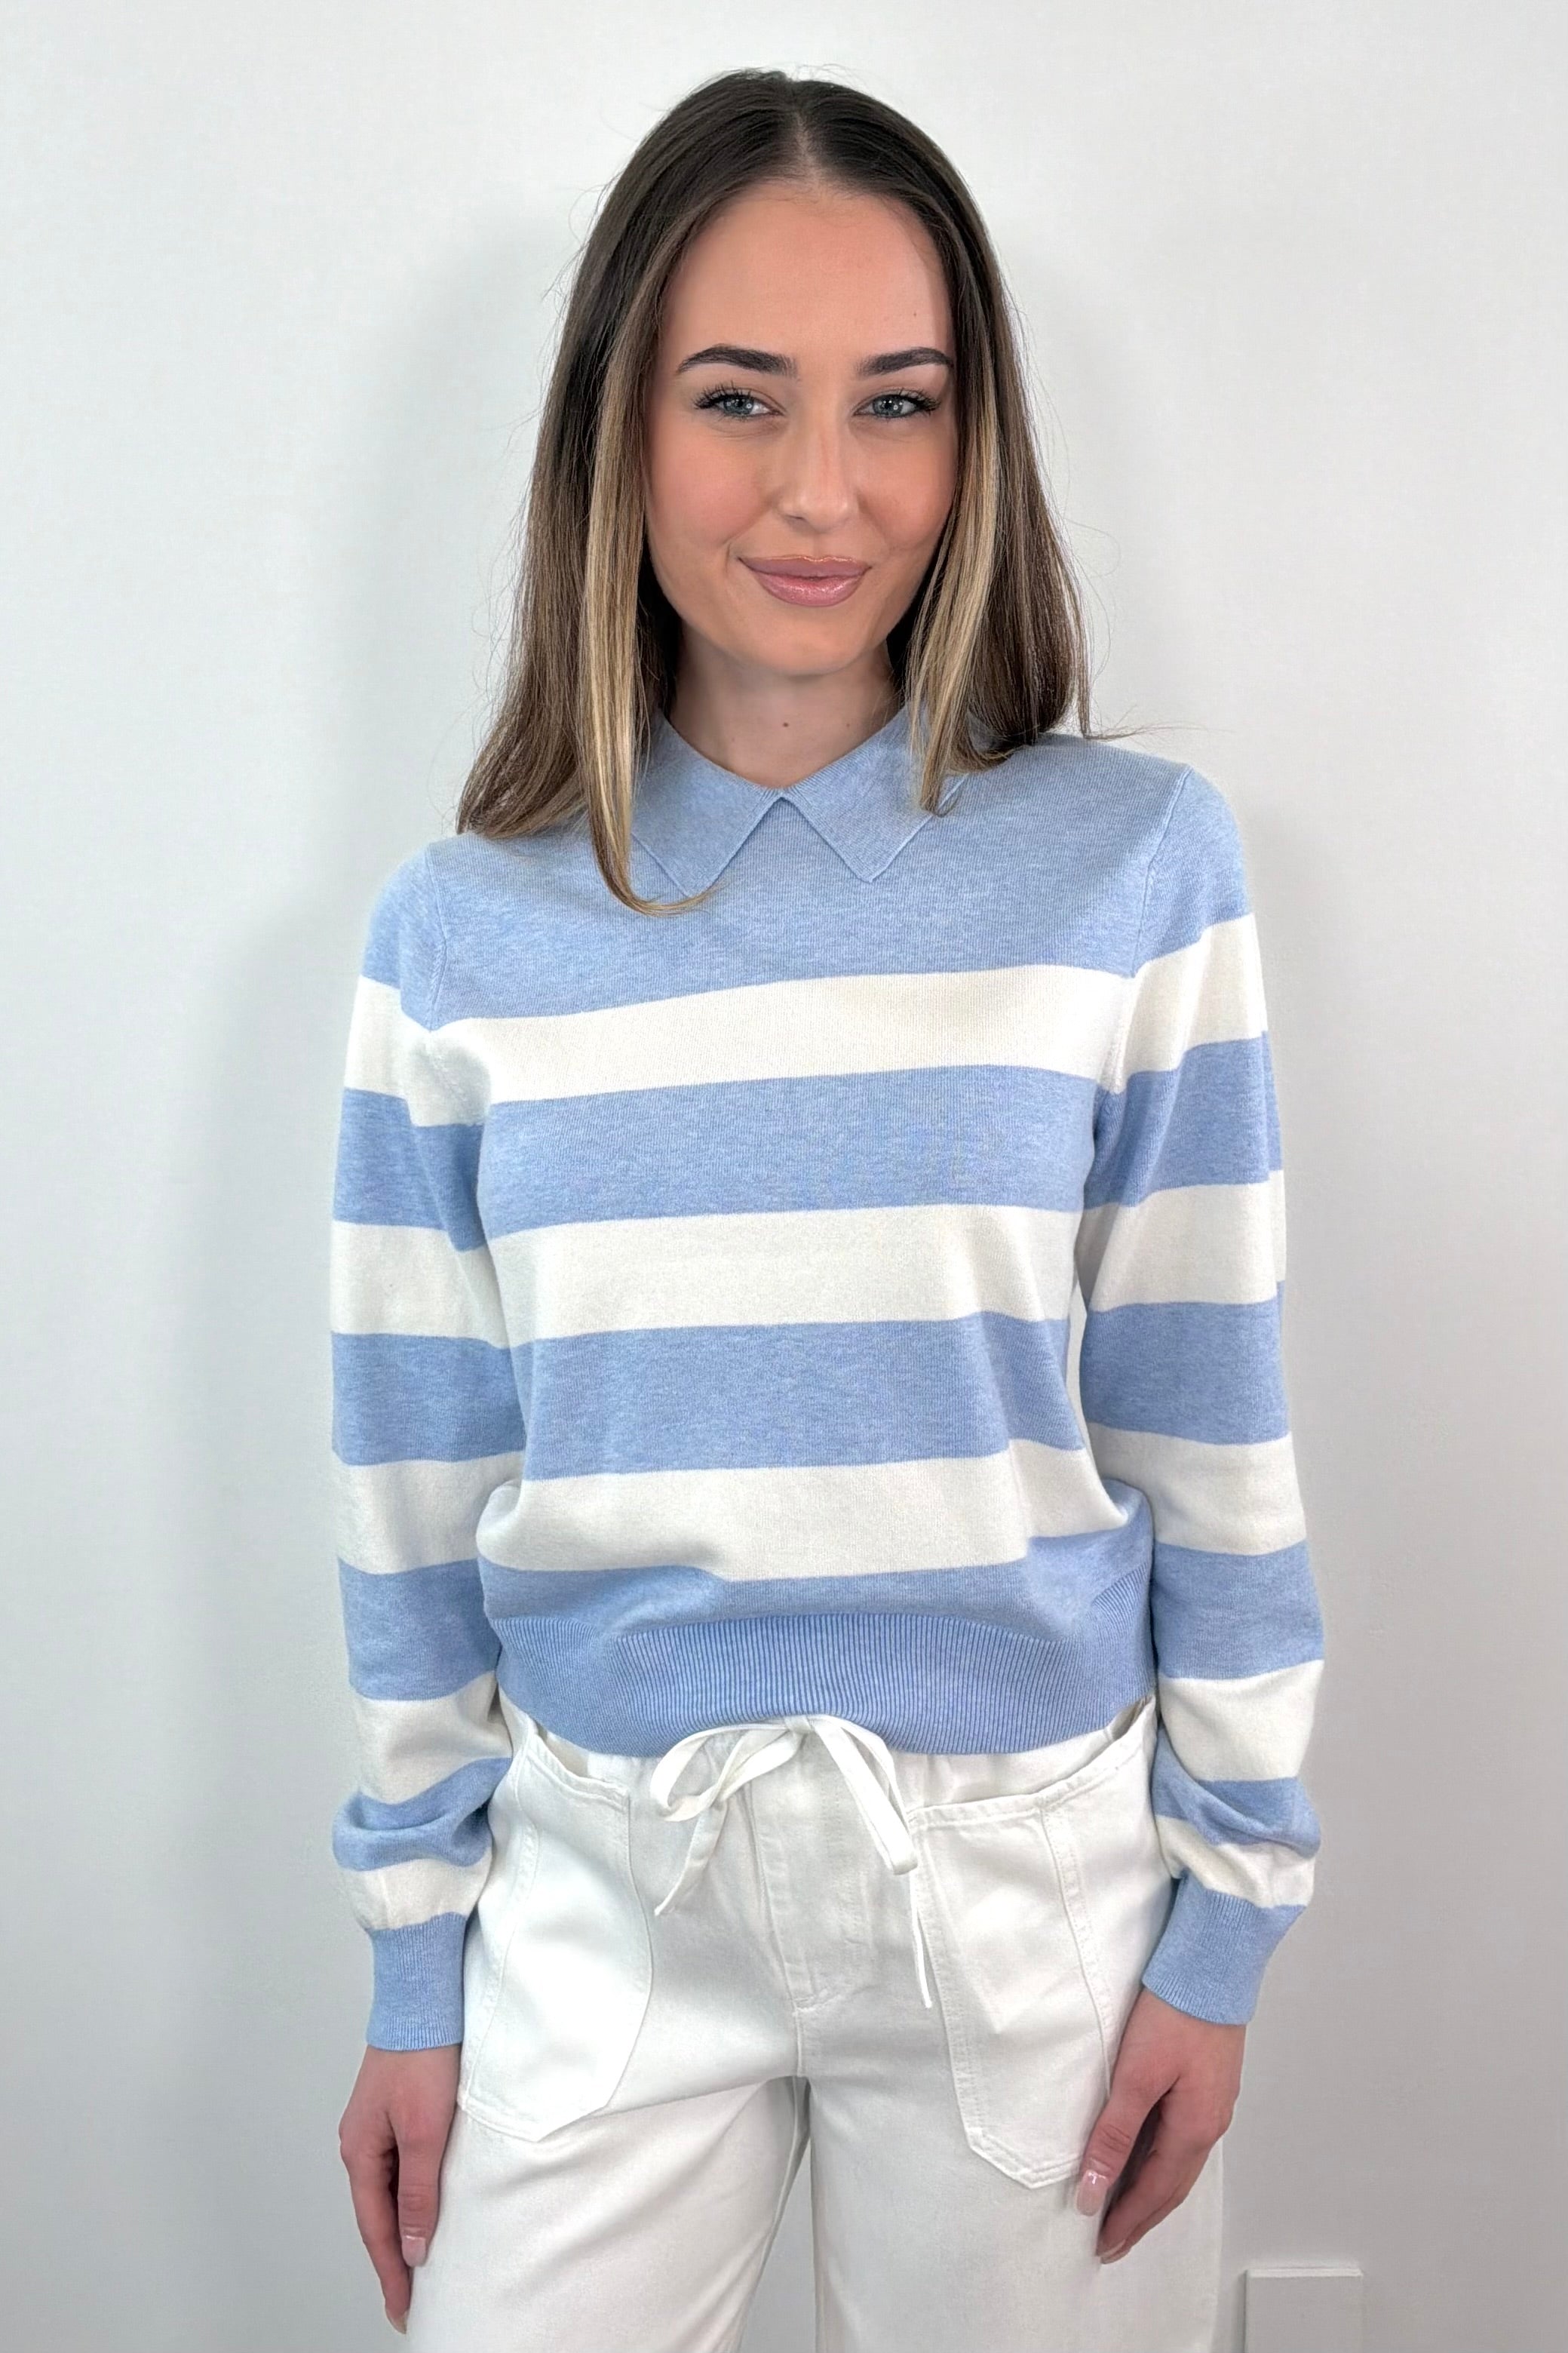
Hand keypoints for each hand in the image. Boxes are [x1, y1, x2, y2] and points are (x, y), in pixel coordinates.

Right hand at [338, 2043, 460, 2332]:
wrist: (422, 1999)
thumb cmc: (423, 2055)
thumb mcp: (426, 2132)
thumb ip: (419, 2192)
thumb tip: (412, 2246)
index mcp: (360, 2152)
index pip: (376, 2228)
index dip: (391, 2271)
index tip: (404, 2308)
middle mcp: (360, 2143)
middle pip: (376, 2213)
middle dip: (393, 2257)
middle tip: (410, 2298)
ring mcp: (374, 2126)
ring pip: (386, 2190)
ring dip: (401, 2226)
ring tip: (419, 2262)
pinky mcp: (392, 2111)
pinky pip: (397, 2167)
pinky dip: (408, 2194)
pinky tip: (423, 2204)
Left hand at [1074, 1987, 1243, 2261]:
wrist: (1213, 1964)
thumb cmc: (1175, 2013)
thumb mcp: (1135, 2075)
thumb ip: (1113, 2135)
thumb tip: (1092, 2190)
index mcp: (1194, 2128)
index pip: (1155, 2191)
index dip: (1127, 2221)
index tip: (1102, 2245)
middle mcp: (1210, 2123)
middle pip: (1172, 2186)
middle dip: (1142, 2217)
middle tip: (1112, 2242)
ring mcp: (1214, 2103)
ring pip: (1180, 2164)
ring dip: (1153, 2191)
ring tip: (1126, 2210)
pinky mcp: (1209, 2082)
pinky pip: (1183, 2138)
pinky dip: (1162, 2160)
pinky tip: (1147, 2157)